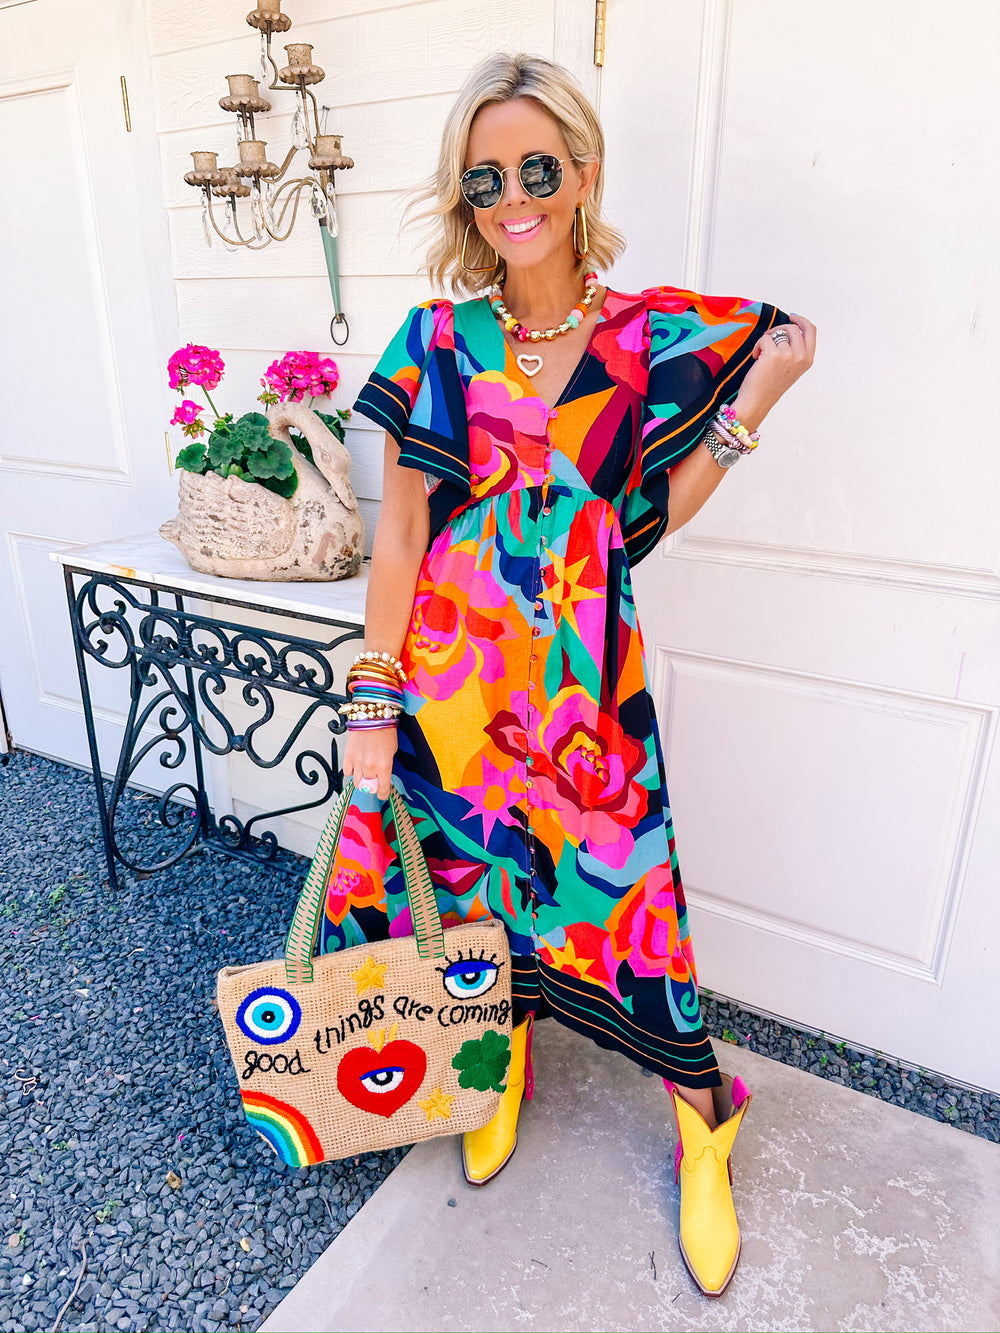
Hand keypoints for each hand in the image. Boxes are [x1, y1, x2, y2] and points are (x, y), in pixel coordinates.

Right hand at [343, 726, 397, 799]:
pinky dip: (351, 771)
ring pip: (356, 782)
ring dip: (361, 781)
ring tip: (364, 774)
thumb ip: (386, 766)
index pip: (382, 790)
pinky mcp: (348, 757)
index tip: (382, 794)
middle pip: (368, 788)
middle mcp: (370, 767)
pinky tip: (356, 766)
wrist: (371, 717)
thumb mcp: (392, 751)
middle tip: (373, 782)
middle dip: (371, 786)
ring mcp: (358, 763)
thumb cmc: (384, 731)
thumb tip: (382, 775)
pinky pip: (347, 772)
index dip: (382, 794)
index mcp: (384, 767)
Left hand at [733, 313, 816, 429]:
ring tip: (761, 355)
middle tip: (768, 339)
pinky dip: (758, 346)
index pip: (811, 331)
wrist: (757, 401)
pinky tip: (756, 358)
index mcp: (808, 360)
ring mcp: (788, 355)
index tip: (792, 316)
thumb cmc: (769, 387)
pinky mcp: (774, 354)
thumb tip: (788, 329)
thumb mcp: (790, 368)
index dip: (801, 321)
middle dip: (778, 329)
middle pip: (793, 328)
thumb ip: (795, 351)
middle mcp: (801, 356)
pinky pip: (765, 338)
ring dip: (766, 340)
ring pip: (777, 333)